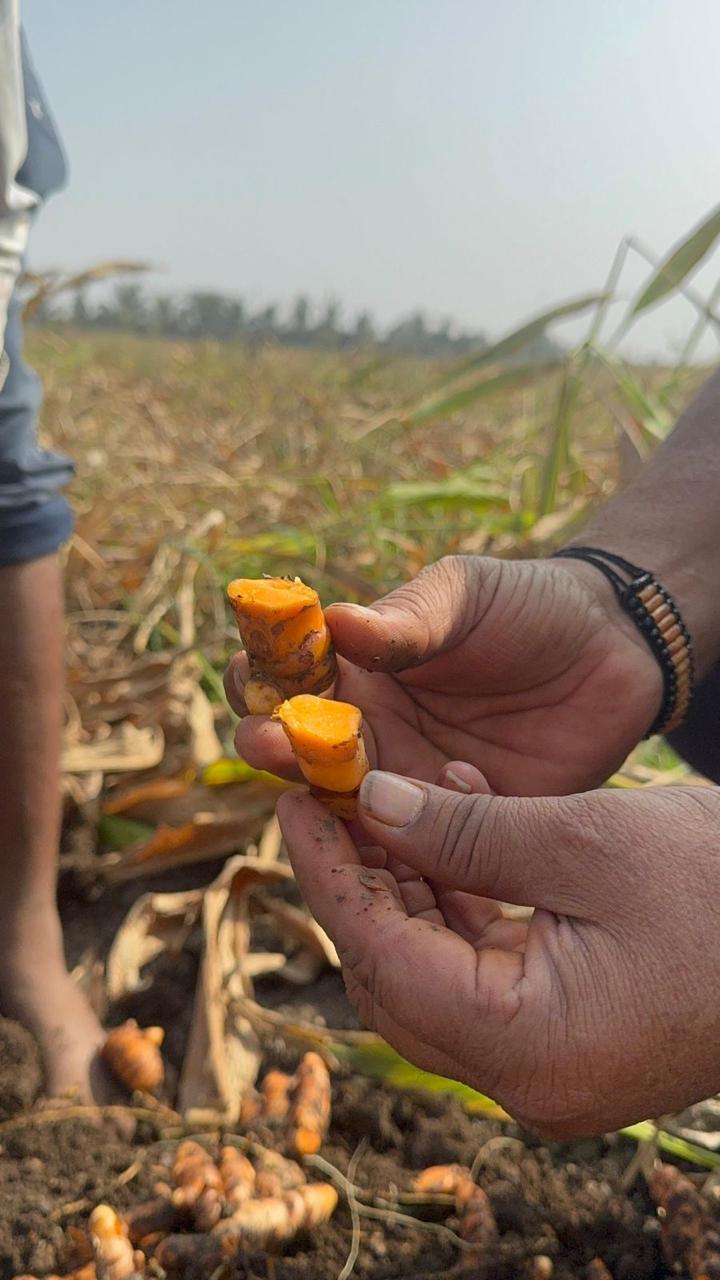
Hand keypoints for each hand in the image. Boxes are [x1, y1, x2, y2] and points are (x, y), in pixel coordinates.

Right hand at [226, 555, 661, 796]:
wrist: (617, 650)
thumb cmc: (529, 605)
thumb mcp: (466, 596)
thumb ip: (407, 618)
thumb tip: (334, 623)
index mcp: (356, 671)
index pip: (281, 679)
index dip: (256, 679)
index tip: (253, 678)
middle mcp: (371, 733)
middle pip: (298, 753)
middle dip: (275, 747)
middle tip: (274, 742)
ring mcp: (413, 784)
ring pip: (351, 809)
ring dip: (332, 803)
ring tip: (334, 788)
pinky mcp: (464, 826)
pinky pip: (422, 845)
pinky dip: (411, 836)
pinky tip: (427, 807)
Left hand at [277, 773, 719, 1136]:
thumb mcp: (585, 842)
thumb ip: (466, 833)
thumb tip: (373, 807)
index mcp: (527, 1049)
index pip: (382, 960)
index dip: (328, 875)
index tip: (294, 801)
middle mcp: (528, 1077)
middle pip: (397, 976)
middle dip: (359, 881)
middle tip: (330, 795)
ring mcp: (551, 1060)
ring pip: (436, 969)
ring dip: (409, 883)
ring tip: (391, 793)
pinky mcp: (571, 1030)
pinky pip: (487, 965)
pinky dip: (463, 897)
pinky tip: (458, 817)